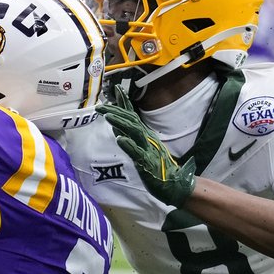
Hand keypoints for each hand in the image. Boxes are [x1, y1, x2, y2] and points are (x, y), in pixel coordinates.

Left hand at [98, 85, 196, 205]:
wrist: (174, 183)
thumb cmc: (156, 167)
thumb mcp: (141, 148)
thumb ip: (129, 137)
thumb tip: (116, 127)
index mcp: (144, 134)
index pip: (132, 115)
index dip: (124, 102)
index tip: (115, 89)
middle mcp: (146, 138)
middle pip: (130, 120)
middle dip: (115, 111)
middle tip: (100, 106)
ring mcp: (147, 149)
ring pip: (134, 132)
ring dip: (120, 123)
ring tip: (107, 116)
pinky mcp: (147, 163)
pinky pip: (137, 153)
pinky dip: (129, 145)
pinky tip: (119, 140)